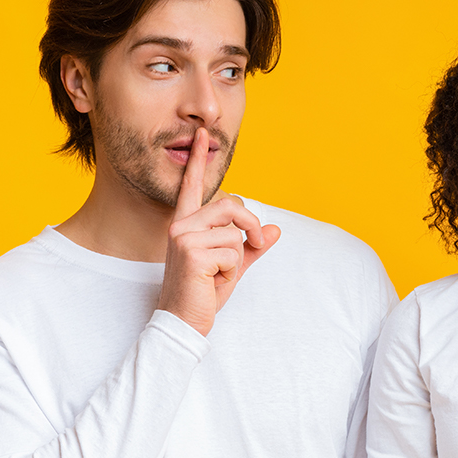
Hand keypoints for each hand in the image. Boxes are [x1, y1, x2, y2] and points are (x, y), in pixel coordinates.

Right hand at [157, 128, 280, 334]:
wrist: (184, 322)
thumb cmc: (203, 294)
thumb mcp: (232, 266)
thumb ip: (252, 247)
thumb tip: (276, 230)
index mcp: (187, 225)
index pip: (194, 187)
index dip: (199, 161)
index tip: (204, 135)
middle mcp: (181, 226)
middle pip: (232, 204)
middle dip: (251, 225)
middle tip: (256, 245)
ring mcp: (183, 238)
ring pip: (235, 232)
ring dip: (237, 258)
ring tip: (218, 275)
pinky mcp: (192, 253)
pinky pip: (233, 252)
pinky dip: (232, 271)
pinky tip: (212, 282)